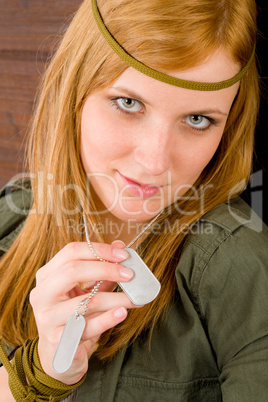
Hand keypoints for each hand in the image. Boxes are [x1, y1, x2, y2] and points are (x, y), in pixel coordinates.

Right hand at [30, 241, 136, 384]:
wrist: (58, 356)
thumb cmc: (73, 317)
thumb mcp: (85, 291)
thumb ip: (101, 270)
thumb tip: (120, 247)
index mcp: (47, 275)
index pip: (71, 252)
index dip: (99, 250)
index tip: (123, 254)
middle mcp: (42, 294)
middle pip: (73, 271)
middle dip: (106, 269)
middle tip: (130, 274)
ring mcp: (48, 317)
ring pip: (86, 302)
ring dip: (116, 298)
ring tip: (135, 298)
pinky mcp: (58, 340)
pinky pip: (87, 326)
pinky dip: (108, 319)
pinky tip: (123, 313)